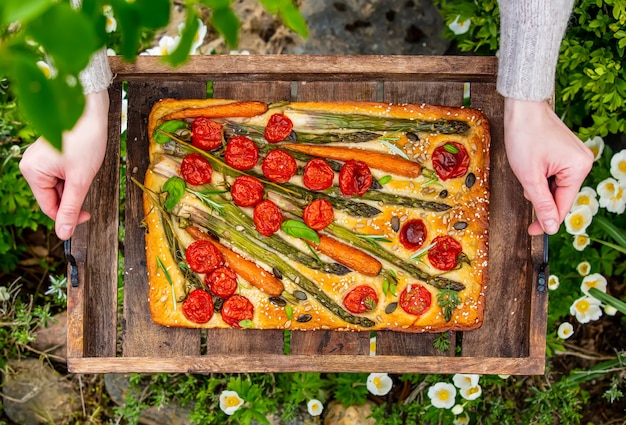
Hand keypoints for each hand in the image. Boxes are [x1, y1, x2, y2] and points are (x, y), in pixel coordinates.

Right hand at [20, 90, 108, 239]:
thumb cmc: (86, 139)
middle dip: (73, 194)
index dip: (70, 215)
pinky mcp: (49, 154)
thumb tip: (63, 233)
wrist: (90, 109)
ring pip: (59, 186)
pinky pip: (60, 174)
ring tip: (84, 166)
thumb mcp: (80, 179)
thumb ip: (71, 207)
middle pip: (53, 196)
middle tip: (88, 181)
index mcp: (32, 172)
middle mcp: (30, 165)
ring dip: (74, 184)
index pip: (49, 207)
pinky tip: (82, 162)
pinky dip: (73, 175)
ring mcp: (38, 159)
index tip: (88, 215)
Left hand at [503, 98, 593, 235]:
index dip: (546, 220)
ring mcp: (576, 157)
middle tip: (524, 189)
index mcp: (579, 168)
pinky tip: (531, 167)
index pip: (563, 204)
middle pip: (560, 195)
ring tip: (526, 170)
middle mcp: (582, 162)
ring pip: (555, 185)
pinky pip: (554, 174)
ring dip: (538, 185)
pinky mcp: (567, 153)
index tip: (532, 232)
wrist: (522, 109)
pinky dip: (541, 176)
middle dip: (539, 196)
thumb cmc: (525, 136)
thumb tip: (551, 227)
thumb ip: (541, 203)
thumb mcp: (530, 176)